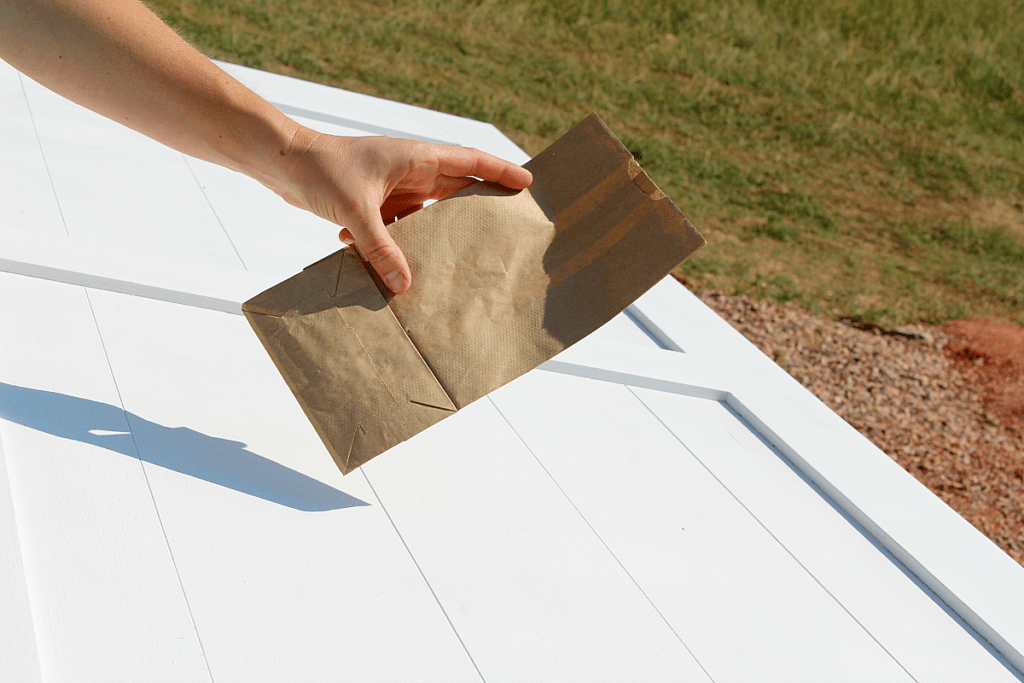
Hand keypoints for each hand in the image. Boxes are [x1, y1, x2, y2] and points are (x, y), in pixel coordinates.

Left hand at [274, 128, 532, 293]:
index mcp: (416, 158)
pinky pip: (400, 227)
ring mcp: (394, 187)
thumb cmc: (321, 170)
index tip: (528, 184)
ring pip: (429, 212)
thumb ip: (381, 248)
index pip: (470, 162)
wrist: (282, 163)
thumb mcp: (356, 211)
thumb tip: (404, 285)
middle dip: (482, 204)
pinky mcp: (376, 203)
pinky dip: (400, 244)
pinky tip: (393, 269)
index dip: (501, 171)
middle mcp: (410, 170)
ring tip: (462, 258)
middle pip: (457, 188)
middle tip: (510, 223)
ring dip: (440, 233)